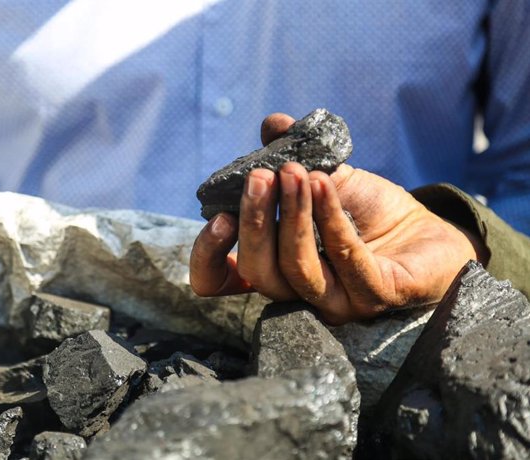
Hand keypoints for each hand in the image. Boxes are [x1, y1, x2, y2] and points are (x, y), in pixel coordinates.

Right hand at [190, 113, 488, 324]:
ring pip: (298, 271)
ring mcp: (338, 303)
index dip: (209, 256)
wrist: (429, 230)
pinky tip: (327, 184)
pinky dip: (332, 219)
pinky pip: (348, 263)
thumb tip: (273, 123)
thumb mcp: (326, 178)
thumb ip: (294, 156)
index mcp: (276, 270)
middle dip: (257, 222)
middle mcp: (299, 295)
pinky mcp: (377, 297)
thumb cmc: (369, 211)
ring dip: (294, 217)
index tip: (218, 215)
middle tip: (262, 176)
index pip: (222, 284)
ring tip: (296, 173)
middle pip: (260, 273)